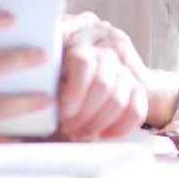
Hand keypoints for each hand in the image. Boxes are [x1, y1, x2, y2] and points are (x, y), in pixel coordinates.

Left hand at [55, 12, 148, 140]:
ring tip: (81, 133)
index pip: (83, 63)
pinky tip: (103, 134)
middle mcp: (105, 52)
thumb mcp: (48, 68)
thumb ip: (45, 76)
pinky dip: (120, 126)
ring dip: (99, 122)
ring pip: (119, 98)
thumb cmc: (58, 73)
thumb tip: (41, 96)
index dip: (75, 91)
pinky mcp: (138, 86)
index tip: (65, 112)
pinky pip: (137, 108)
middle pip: (103, 83)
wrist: (88, 72)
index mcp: (80, 43)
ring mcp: (124, 69)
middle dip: (85, 113)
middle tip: (70, 128)